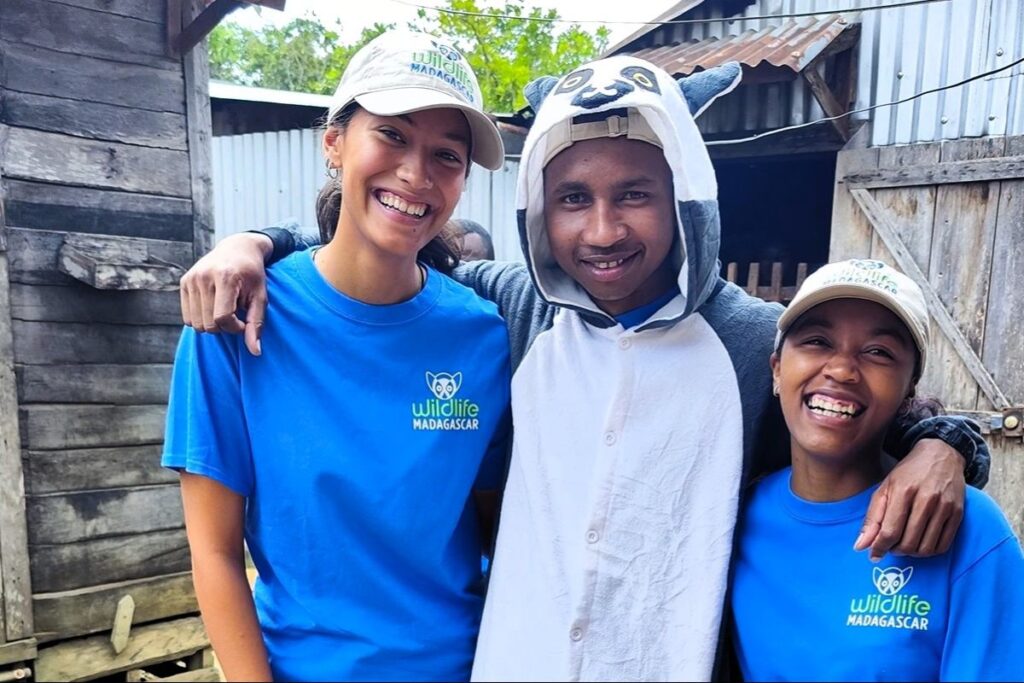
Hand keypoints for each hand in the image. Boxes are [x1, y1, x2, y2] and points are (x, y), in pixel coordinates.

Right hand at [179, 233, 272, 355]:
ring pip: (195, 323)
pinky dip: (201, 318)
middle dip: (223, 327)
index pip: (222, 318)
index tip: (244, 322)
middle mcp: (204, 276)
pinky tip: (214, 306)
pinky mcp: (184, 282)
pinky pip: (188, 316)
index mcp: (225, 277)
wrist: (238, 248)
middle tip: (236, 315)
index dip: (234, 328)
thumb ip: (257, 324)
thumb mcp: (260, 297)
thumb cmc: (253, 275)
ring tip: (225, 310)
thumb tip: (255, 352)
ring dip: (212, 324)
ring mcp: (191, 278)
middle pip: (207, 323)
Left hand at [854, 438, 964, 561]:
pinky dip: (929, 551)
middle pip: (909, 542)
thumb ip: (873, 518)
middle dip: (896, 550)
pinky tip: (921, 543)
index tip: (874, 555)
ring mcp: (945, 507)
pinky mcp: (958, 513)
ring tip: (904, 544)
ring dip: (912, 553)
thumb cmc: (908, 473)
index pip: (890, 531)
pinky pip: (943, 545)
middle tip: (890, 546)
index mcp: (903, 491)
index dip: (880, 547)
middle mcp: (926, 499)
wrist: (940, 455)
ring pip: (926, 547)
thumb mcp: (884, 488)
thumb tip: (861, 546)